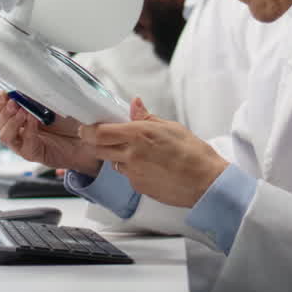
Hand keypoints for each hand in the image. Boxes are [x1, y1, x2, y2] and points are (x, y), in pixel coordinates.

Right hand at [0, 92, 99, 176]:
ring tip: (22, 112)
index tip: (3, 93)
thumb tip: (26, 86)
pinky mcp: (35, 154)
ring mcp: (26, 143)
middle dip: (3, 111)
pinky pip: (24, 145)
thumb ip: (39, 96)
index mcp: (21, 114)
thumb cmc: (74, 120)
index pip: (0, 109)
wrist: (90, 139)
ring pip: (6, 136)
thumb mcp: (55, 102)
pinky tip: (34, 122)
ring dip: (12, 122)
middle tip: (13, 102)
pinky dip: (28, 132)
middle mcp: (21, 130)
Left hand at [83, 98, 228, 207]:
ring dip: (115, 155)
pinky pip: (127, 175)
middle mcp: (132, 154)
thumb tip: (135, 104)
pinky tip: (148, 166)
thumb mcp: (171, 127)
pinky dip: (131, 169)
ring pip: (112, 162)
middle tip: (100, 137)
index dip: (88, 130)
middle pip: (97, 148)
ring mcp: (133, 173)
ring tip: (135, 152)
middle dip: (94, 142)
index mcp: (139, 135)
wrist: (206, 182)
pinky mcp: (138, 187)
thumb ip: (146, 117)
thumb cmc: (194, 154)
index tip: (86, 127)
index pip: (99, 133)